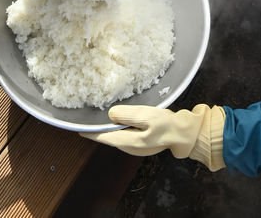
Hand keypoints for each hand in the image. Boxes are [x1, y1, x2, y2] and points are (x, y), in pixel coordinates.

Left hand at [82, 104, 224, 170]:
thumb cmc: (165, 124)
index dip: (90, 132)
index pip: (103, 137)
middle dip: (98, 128)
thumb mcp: (146, 116)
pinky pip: (124, 134)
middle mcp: (129, 147)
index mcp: (128, 142)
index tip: (77, 127)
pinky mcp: (140, 142)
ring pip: (116, 136)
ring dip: (108, 127)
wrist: (183, 133)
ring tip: (100, 115)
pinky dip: (118, 126)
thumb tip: (110, 114)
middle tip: (88, 116)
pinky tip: (118, 117)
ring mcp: (135, 146)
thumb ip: (127, 115)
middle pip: (108, 137)